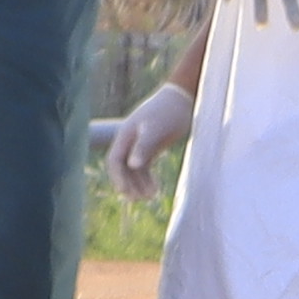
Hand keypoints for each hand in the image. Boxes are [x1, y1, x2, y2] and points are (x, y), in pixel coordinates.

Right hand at [97, 76, 194, 203]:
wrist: (183, 98)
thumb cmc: (169, 112)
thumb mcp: (156, 129)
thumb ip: (144, 147)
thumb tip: (131, 165)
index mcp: (125, 134)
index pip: (114, 160)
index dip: (117, 177)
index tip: (125, 192)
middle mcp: (129, 140)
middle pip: (122, 167)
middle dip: (128, 184)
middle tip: (139, 199)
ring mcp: (140, 143)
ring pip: (134, 169)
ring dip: (139, 184)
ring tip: (150, 197)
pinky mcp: (152, 146)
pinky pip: (144, 166)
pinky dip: (147, 178)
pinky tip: (155, 189)